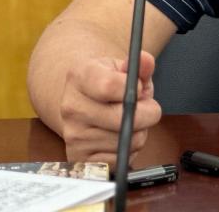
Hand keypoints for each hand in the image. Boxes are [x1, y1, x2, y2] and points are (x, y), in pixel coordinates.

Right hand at [58, 50, 161, 167]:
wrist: (86, 102)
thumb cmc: (112, 83)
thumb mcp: (126, 69)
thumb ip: (141, 64)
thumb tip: (146, 60)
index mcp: (79, 76)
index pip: (109, 86)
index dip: (135, 88)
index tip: (140, 87)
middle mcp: (71, 106)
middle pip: (123, 118)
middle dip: (147, 113)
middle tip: (145, 107)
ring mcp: (73, 135)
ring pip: (127, 140)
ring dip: (139, 132)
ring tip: (129, 120)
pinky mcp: (80, 158)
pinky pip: (121, 159)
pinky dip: (129, 149)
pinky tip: (120, 136)